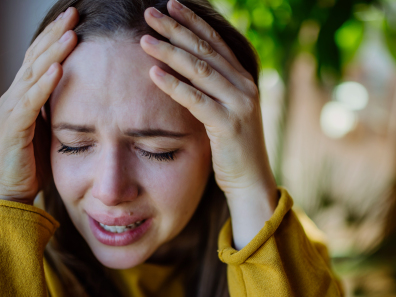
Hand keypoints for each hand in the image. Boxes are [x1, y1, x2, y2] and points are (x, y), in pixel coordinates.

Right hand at [0, 8, 78, 204]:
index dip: (55, 38)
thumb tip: (80, 95)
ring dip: (52, 52)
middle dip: (55, 34)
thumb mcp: (49, 130)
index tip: (76, 20)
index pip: (39, 59)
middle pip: (35, 58)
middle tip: (74, 13)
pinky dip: (44, 84)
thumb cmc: (32, 164)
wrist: (11, 194)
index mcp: (23, 96)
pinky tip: (58, 67)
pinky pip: (30, 101)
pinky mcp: (14, 127)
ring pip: (33, 74)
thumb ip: (57, 110)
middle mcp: (13, 97)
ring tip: (71, 33)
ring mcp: (11, 110)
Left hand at [141, 0, 277, 248]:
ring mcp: (239, 104)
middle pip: (205, 50)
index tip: (171, 4)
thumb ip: (213, 87)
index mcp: (243, 79)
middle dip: (176, 29)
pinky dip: (174, 85)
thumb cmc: (232, 147)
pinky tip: (154, 73)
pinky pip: (196, 100)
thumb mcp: (226, 110)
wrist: (250, 180)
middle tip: (150, 13)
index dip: (192, 21)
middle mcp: (244, 86)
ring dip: (170, 52)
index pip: (215, 42)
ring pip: (199, 70)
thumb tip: (185, 66)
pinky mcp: (228, 125)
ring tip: (144, 38)